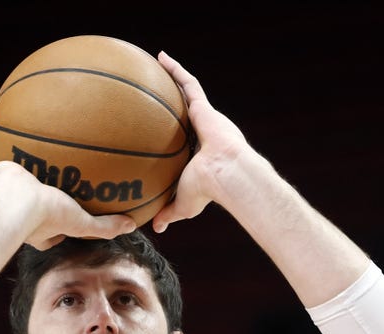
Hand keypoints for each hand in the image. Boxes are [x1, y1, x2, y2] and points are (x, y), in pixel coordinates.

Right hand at [0, 141, 135, 248]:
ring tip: (22, 162)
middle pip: (30, 208)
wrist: (16, 203)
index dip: (59, 233)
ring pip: (8, 186)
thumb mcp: (82, 223)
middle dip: (37, 202)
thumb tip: (132, 225)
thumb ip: (105, 227)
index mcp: (40, 228)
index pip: (51, 236)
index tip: (68, 222)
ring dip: (14, 177)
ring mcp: (6, 196)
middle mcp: (21, 214)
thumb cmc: (48, 216)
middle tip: (47, 191)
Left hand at [151, 52, 251, 233]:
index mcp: (199, 152)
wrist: (226, 175)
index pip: (184, 139)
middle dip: (175, 101)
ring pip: (187, 93)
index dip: (175, 132)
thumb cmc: (208, 191)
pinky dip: (176, 70)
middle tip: (159, 92)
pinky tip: (161, 57)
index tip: (163, 128)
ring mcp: (206, 117)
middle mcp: (203, 131)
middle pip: (186, 111)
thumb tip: (156, 226)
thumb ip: (168, 212)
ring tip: (157, 63)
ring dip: (174, 77)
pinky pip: (188, 83)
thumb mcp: (182, 204)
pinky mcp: (205, 108)